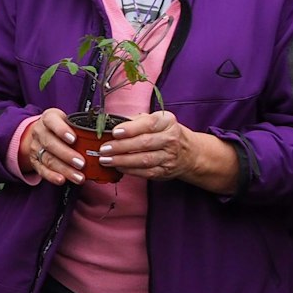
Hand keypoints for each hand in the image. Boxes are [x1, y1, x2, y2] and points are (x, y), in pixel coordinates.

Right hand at [20, 108, 85, 184]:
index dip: (62, 130)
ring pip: (48, 159)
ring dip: (64, 169)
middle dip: (67, 155)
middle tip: (81, 163)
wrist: (41, 134)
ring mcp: (35, 147)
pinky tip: (62, 180)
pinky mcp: (34, 161)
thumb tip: (102, 137)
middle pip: (50, 143)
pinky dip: (52, 176)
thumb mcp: (68, 120)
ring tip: (78, 177)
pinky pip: (42, 170)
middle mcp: (39, 131)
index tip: (74, 139)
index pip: (52, 121)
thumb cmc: (61, 127)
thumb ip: (80, 127)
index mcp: (48, 118)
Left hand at [101, 111, 239, 195]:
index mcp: (167, 122)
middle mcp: (170, 139)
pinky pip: (145, 172)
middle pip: (144, 143)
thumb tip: (111, 123)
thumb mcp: (155, 120)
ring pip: (144, 160)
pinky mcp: (165, 171)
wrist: (188, 152)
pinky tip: (118, 166)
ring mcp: (169, 157)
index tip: (115, 132)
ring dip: (122, 160)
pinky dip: (129, 170)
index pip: (148, 124)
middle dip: (121, 146)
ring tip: (106, 159)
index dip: (130, 128)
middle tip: (104, 148)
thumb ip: (135, 120)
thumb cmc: (165, 133)